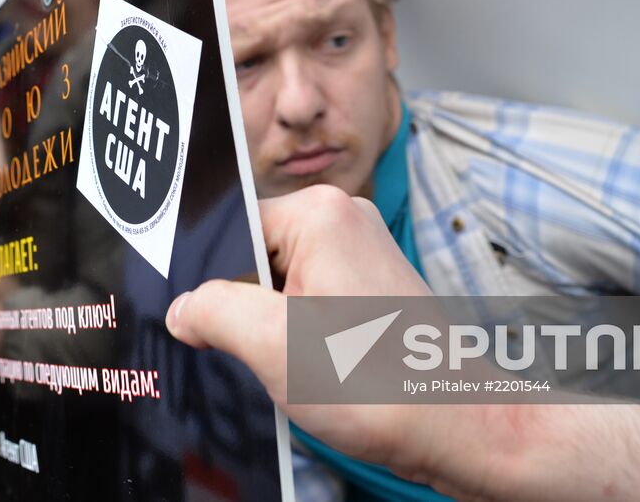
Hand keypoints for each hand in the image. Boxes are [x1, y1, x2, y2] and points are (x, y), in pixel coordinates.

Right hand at [166, 185, 435, 478]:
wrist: (454, 426)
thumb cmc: (379, 384)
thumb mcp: (269, 344)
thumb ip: (212, 312)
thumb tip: (184, 309)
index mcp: (319, 213)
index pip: (230, 226)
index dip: (211, 278)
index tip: (211, 321)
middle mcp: (344, 221)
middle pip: (253, 255)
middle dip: (243, 306)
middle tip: (262, 349)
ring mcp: (361, 256)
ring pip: (279, 285)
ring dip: (272, 327)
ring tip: (298, 361)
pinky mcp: (369, 290)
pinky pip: (308, 303)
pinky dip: (298, 337)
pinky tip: (314, 369)